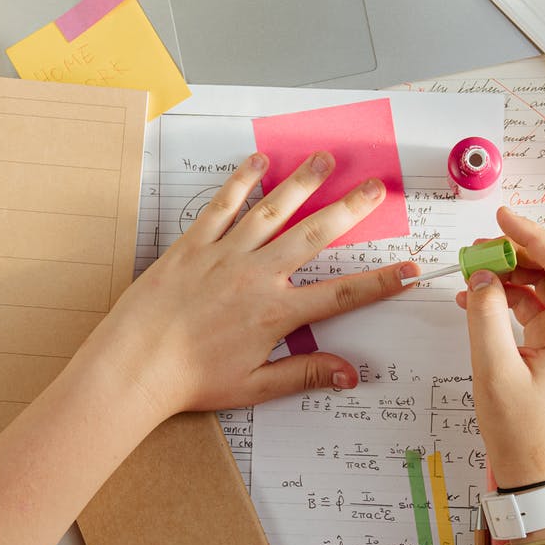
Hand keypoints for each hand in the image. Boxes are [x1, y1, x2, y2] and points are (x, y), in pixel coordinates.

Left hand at [92, 151, 416, 422]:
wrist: (134, 365)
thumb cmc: (191, 379)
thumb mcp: (256, 386)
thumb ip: (305, 373)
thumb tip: (349, 374)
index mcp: (276, 313)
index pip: (343, 295)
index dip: (382, 282)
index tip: (410, 269)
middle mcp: (257, 276)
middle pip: (315, 235)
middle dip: (349, 209)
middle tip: (374, 188)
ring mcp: (225, 254)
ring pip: (272, 210)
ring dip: (302, 182)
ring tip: (324, 158)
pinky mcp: (193, 244)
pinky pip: (223, 205)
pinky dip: (241, 181)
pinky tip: (258, 161)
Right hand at [457, 208, 544, 489]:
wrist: (534, 465)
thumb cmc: (519, 426)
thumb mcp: (494, 370)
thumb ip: (485, 316)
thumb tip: (481, 276)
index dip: (531, 235)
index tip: (500, 218)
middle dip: (519, 250)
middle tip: (478, 247)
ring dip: (513, 270)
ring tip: (472, 269)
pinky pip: (539, 300)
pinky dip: (511, 292)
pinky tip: (476, 296)